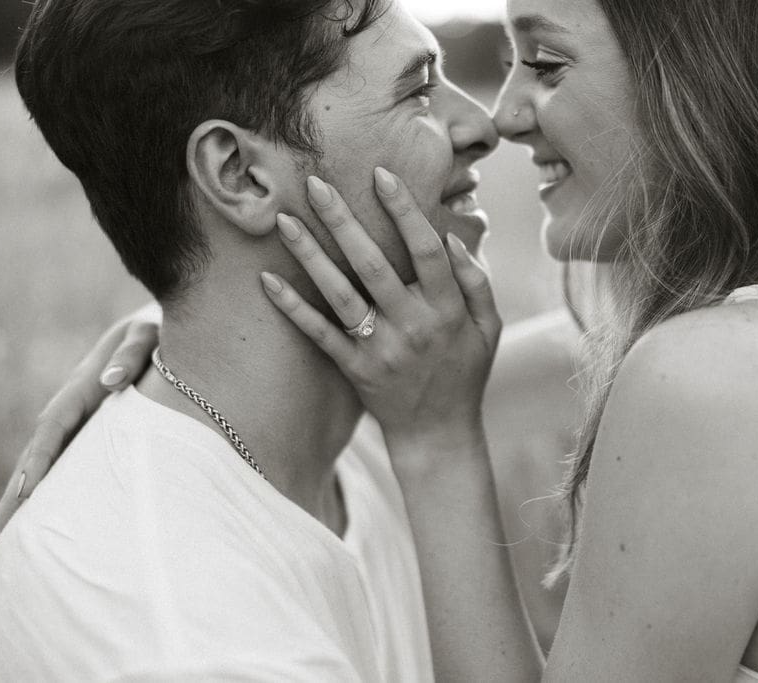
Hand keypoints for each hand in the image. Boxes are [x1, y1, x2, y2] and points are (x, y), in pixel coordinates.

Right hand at [0, 310, 159, 549]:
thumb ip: (131, 355)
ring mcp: (73, 424)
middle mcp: (69, 409)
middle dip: (14, 496)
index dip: (40, 458)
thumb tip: (112, 381)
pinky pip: (58, 468)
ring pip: (39, 467)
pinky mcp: (85, 434)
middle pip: (35, 456)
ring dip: (17, 503)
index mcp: (81, 389)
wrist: (148, 330)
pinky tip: (29, 524)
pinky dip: (40, 494)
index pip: (55, 427)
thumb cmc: (152, 335)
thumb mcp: (146, 338)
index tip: (26, 490)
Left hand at [261, 168, 501, 443]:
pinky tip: (268, 280)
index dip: (404, 210)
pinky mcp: (355, 369)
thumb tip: (449, 236)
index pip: (426, 249)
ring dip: (311, 256)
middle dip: (344, 220)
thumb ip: (476, 281)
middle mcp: (413, 326)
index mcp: (448, 310)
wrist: (438, 434)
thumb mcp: (489, 327)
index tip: (382, 173)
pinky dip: (293, 308)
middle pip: (374, 264)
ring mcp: (381, 350)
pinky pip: (320, 335)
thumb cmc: (465, 372)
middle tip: (315, 183)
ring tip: (285, 221)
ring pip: (341, 295)